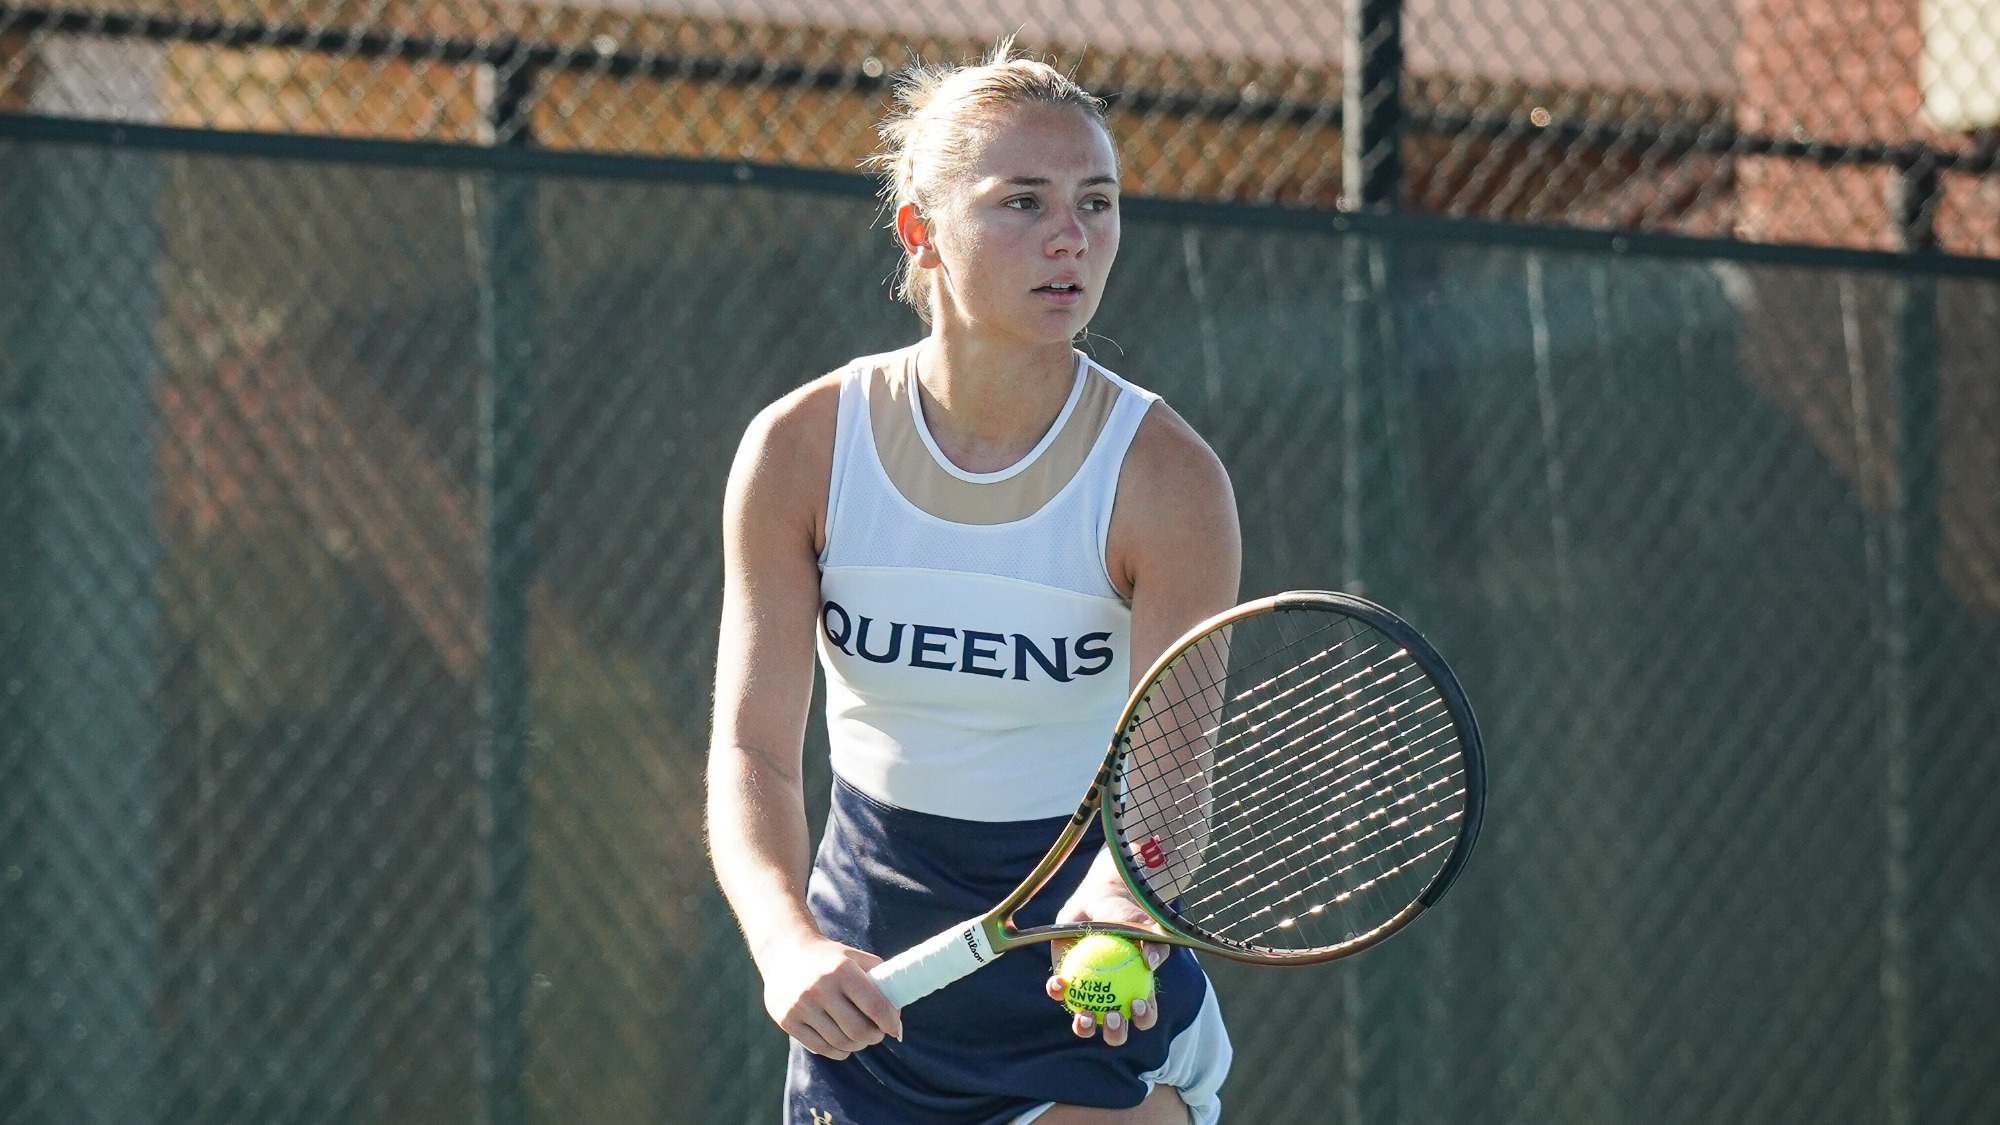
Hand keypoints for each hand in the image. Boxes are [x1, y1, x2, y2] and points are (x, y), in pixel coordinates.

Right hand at [757, 932, 902, 1059]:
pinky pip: (820, 1048)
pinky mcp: (787, 1020)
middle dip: (874, 1037)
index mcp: (841, 969)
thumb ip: (878, 978)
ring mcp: (801, 1006)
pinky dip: (837, 1051)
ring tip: (860, 1038)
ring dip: (857, 1045)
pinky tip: (843, 1043)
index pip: (875, 1005)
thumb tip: (897, 1012)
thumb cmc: (827, 957)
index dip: (890, 1022)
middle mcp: (820, 988)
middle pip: (858, 1030)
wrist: (782, 950)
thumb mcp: (853, 956)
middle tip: (877, 1034)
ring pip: (839, 1042)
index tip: (895, 1028)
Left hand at [1044, 879, 1167, 1047]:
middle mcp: (1113, 998)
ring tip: (1083, 1016)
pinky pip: (1060, 992)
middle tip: (1111, 1016)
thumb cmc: (1124, 914)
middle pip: (1116, 1029)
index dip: (1143, 1017)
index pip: (1145, 1014)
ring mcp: (1087, 993)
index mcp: (1137, 991)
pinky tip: (1058, 984)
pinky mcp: (1065, 983)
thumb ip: (1152, 942)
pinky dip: (1058, 991)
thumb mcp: (1141, 924)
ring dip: (1084, 1026)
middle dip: (1115, 1032)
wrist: (1096, 900)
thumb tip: (1151, 961)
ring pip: (1086, 1022)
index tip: (1136, 1003)